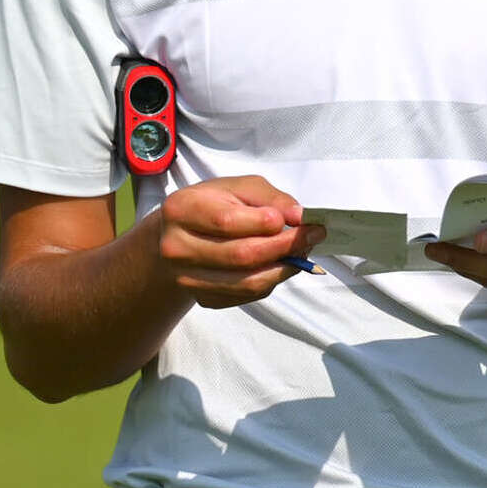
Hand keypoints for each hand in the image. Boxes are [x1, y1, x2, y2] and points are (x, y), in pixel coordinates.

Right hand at [154, 175, 323, 308]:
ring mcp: (186, 278)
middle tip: (312, 237)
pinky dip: (270, 282)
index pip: (229, 222)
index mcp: (181, 210)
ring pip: (248, 282)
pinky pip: (247, 296)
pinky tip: (277, 266)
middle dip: (285, 247)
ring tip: (299, 253)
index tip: (301, 220)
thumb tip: (299, 217)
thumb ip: (269, 197)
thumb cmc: (209, 206)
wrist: (174, 238)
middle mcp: (176, 247)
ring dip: (283, 268)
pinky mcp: (202, 299)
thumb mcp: (235, 188)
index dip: (268, 223)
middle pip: (242, 255)